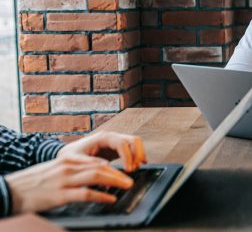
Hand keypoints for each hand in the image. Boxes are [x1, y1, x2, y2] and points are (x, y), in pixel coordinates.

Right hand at [5, 154, 133, 213]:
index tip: (123, 172)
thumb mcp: (54, 171)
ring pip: (97, 177)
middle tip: (130, 180)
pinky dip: (102, 195)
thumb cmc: (33, 183)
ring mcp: (64, 181)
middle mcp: (67, 168)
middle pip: (100, 168)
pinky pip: (86, 193)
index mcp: (67, 162)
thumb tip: (93, 174)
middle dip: (118, 174)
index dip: (112, 168)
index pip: (96, 162)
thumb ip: (73, 171)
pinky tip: (111, 199)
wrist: (10, 191)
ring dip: (115, 181)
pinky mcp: (60, 195)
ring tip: (127, 186)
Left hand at [58, 131, 146, 172]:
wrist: (68, 156)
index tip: (128, 170)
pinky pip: (134, 150)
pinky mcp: (118, 150)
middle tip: (133, 170)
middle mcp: (113, 138)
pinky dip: (138, 157)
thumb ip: (90, 163)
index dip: (128, 157)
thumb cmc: (70, 157)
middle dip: (138, 155)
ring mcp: (116, 142)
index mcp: (103, 138)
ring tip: (133, 170)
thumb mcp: (76, 160)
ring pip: (137, 144)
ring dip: (139, 156)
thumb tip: (105, 167)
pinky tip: (137, 166)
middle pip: (135, 140)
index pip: (122, 143)